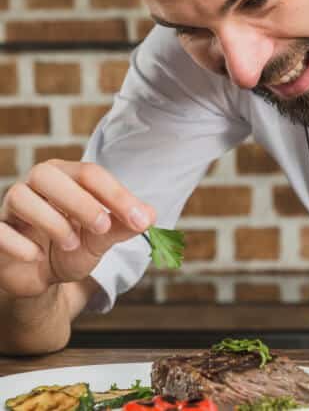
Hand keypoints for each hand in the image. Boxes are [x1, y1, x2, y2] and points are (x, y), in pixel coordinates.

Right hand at [0, 160, 155, 298]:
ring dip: (51, 221)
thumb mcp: (101, 238)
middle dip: (79, 200)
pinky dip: (17, 242)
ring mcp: (12, 207)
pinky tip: (36, 256)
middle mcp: (36, 184)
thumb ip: (123, 225)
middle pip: (49, 174)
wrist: (42, 276)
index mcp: (66, 176)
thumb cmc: (72, 246)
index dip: (116, 195)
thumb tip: (151, 215)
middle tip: (102, 226)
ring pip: (20, 196)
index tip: (141, 220)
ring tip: (71, 244)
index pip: (90, 173)